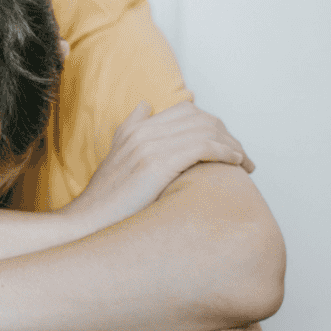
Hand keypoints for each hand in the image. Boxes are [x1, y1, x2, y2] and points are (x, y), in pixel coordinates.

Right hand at [62, 100, 253, 231]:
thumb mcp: (115, 158)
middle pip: (200, 118)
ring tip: (244, 163)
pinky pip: (203, 146)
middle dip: (226, 135)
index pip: (185, 110)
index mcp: (134, 129)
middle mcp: (142, 131)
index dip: (211, 125)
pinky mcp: (157, 163)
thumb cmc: (106, 203)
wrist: (86, 224)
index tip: (226, 145)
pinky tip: (235, 163)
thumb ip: (131, 130)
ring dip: (232, 145)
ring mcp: (149, 145)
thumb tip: (145, 106)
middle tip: (241, 157)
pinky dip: (225, 152)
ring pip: (206, 130)